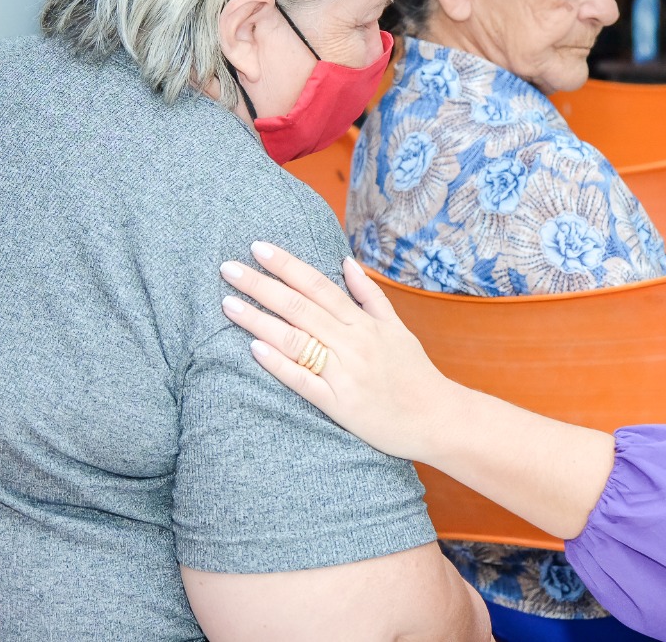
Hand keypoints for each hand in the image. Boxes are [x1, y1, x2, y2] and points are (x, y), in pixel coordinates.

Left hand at [220, 244, 459, 461]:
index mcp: (363, 323)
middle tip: (228, 268)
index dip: (286, 265)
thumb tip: (346, 263)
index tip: (258, 247)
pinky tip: (255, 348)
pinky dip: (279, 364)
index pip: (318, 285)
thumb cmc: (415, 373)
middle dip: (261, 285)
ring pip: (295, 340)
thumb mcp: (397, 329)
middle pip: (299, 307)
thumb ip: (370, 296)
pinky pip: (303, 381)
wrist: (437, 419)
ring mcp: (344, 373)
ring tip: (228, 303)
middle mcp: (352, 342)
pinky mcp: (338, 404)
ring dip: (259, 320)